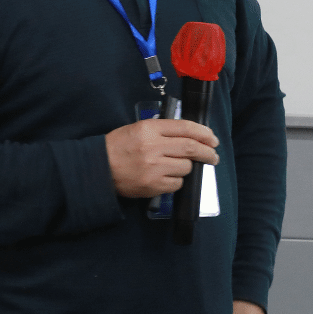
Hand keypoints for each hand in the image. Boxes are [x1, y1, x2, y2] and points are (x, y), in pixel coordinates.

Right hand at [104, 118, 218, 197]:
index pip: (185, 128)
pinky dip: (177, 180)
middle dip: (207, 152)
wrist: (99, 168)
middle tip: (213, 156)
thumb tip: (192, 136)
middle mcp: (153, 147)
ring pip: (186, 167)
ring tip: (177, 166)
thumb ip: (164, 130)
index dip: (204, 133)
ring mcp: (154, 167)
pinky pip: (177, 183)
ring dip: (187, 167)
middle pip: (191, 148)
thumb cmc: (120, 146)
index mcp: (150, 128)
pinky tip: (168, 177)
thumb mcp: (140, 128)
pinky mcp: (153, 185)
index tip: (212, 139)